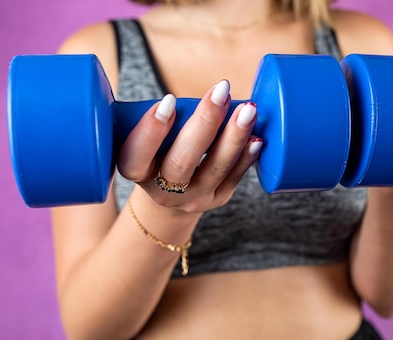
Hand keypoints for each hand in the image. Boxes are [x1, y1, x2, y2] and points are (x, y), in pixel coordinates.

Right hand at [116, 80, 261, 212]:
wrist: (172, 192)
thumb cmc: (158, 152)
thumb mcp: (145, 139)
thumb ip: (156, 118)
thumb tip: (187, 88)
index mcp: (136, 172)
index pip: (136, 156)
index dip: (150, 131)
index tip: (168, 100)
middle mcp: (162, 190)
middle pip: (181, 162)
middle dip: (204, 123)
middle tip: (222, 92)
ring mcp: (193, 197)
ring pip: (215, 168)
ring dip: (234, 136)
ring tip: (249, 109)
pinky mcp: (218, 198)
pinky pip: (234, 177)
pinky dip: (247, 155)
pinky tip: (257, 137)